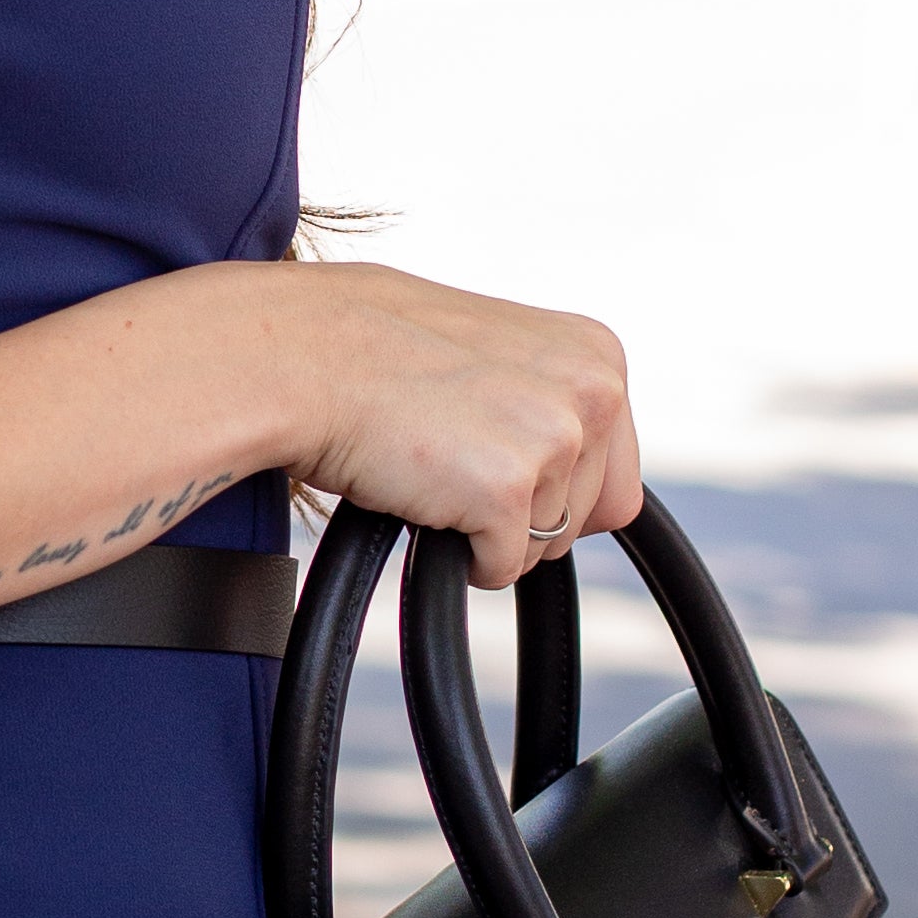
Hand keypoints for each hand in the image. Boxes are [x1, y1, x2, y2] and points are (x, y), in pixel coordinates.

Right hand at [283, 262, 642, 592]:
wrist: (298, 355)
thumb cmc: (373, 347)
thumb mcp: (495, 348)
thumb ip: (551, 394)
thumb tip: (575, 456)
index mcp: (597, 354)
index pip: (619, 474)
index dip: (553, 488)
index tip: (492, 458)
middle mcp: (594, 392)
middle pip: (586, 519)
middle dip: (522, 512)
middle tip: (451, 461)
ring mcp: (555, 441)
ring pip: (544, 548)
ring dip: (486, 530)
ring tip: (430, 467)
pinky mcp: (506, 493)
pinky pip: (500, 570)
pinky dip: (456, 557)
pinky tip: (418, 495)